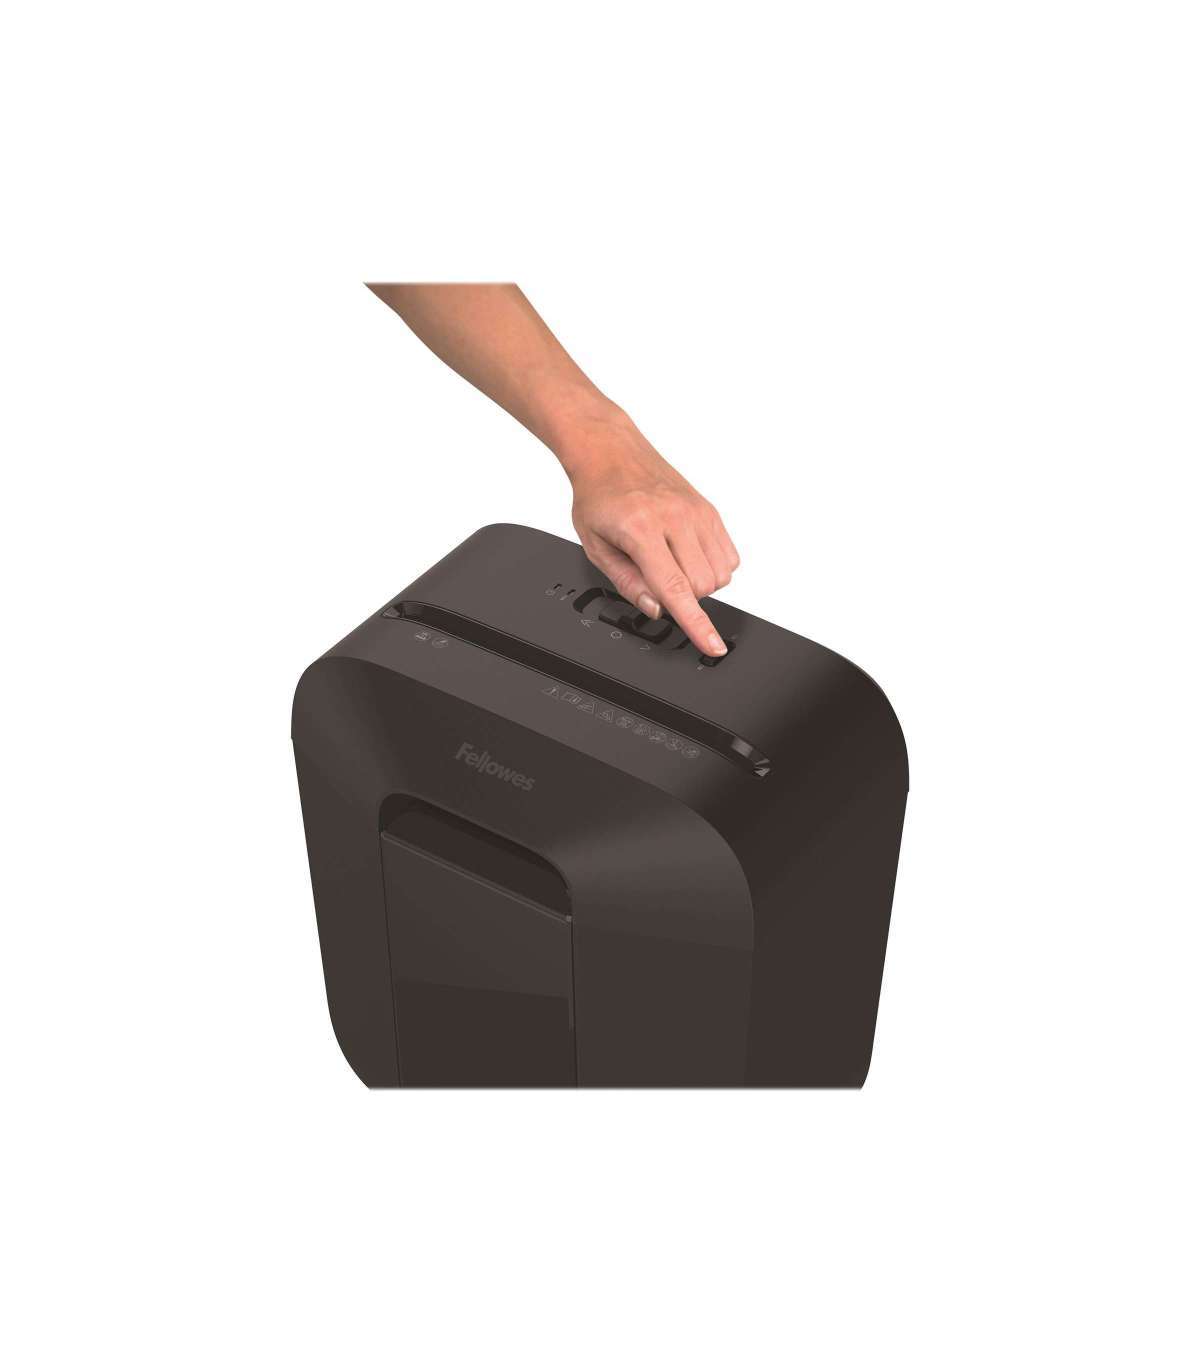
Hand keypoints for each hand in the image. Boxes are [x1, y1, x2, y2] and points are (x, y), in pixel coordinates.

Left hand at [558, 407, 739, 655]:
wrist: (610, 451)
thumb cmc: (598, 495)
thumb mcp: (595, 546)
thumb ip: (627, 581)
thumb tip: (656, 608)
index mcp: (641, 528)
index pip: (676, 587)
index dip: (696, 623)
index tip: (712, 646)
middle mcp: (675, 517)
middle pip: (702, 586)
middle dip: (684, 597)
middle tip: (656, 578)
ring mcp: (697, 511)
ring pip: (720, 574)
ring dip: (700, 583)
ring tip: (671, 564)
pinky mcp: (710, 509)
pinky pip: (729, 557)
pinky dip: (713, 567)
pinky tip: (688, 555)